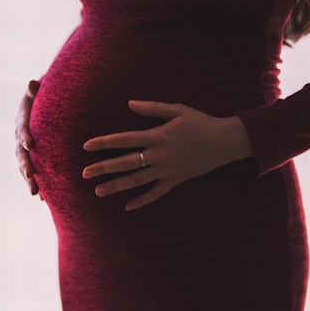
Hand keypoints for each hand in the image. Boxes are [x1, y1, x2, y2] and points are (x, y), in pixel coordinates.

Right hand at [15, 79, 42, 198]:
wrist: (44, 105)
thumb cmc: (43, 95)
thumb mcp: (39, 90)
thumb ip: (35, 89)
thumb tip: (32, 82)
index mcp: (21, 120)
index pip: (21, 128)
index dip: (24, 136)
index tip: (30, 144)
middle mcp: (19, 137)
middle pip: (20, 153)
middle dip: (25, 165)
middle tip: (31, 175)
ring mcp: (24, 149)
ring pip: (24, 166)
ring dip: (29, 180)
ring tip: (35, 193)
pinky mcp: (32, 157)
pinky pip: (33, 172)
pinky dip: (38, 184)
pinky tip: (44, 199)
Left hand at [82, 100, 252, 210]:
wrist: (225, 141)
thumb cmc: (200, 122)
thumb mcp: (177, 109)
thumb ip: (151, 108)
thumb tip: (129, 103)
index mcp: (156, 136)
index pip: (123, 140)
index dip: (104, 142)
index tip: (87, 146)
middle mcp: (159, 155)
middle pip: (125, 163)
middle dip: (103, 168)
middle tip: (84, 174)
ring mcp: (167, 170)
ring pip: (137, 180)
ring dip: (117, 186)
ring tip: (99, 191)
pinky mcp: (176, 180)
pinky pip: (156, 193)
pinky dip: (142, 200)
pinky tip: (128, 207)